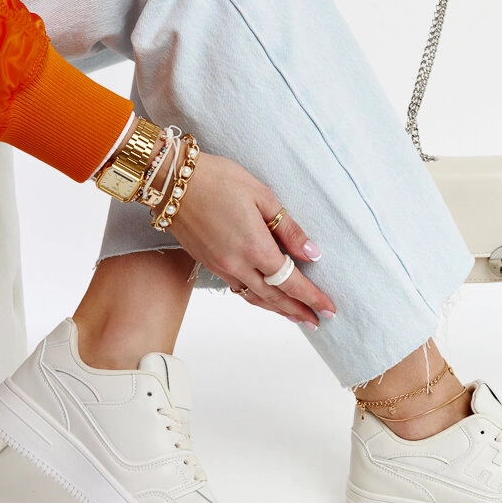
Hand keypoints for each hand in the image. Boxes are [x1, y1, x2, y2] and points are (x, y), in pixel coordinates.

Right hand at [170, 152, 335, 327]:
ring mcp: (221, 266)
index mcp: (255, 247)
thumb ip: (288, 229)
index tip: (329, 310)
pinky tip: (265, 299)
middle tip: (318, 322)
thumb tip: (312, 253)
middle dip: (299, 311)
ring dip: (278, 310)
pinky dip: (256, 299)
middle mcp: (237, 264)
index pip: (291, 282)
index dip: (312, 298)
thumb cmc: (218, 180)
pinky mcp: (208, 263)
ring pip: (254, 298)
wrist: (172, 181)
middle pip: (274, 298)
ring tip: (296, 317)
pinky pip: (238, 289)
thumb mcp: (262, 196)